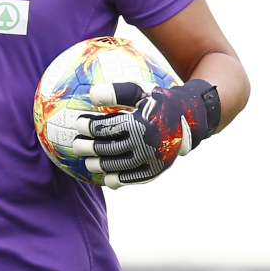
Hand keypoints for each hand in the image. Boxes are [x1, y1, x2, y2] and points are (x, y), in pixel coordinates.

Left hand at [74, 79, 219, 187]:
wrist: (193, 117)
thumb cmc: (162, 100)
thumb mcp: (142, 90)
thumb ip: (118, 91)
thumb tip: (92, 94)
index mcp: (139, 123)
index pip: (105, 128)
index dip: (89, 127)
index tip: (79, 124)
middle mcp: (145, 144)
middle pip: (108, 149)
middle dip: (88, 147)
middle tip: (76, 145)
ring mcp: (151, 159)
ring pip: (118, 166)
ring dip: (100, 166)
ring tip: (87, 162)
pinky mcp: (157, 169)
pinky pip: (134, 178)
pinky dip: (119, 180)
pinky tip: (107, 179)